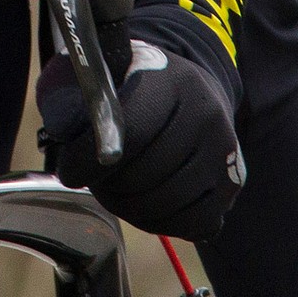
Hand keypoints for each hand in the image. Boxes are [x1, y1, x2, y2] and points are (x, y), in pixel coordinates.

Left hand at [36, 39, 244, 240]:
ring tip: (115, 192)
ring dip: (132, 208)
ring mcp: (225, 150)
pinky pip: (195, 222)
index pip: (130, 129)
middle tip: (93, 183)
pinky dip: (163, 223)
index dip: (91, 159)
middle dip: (110, 187)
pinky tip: (145, 206)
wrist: (192, 90)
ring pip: (170, 202)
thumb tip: (64, 130)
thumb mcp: (106, 74)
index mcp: (172, 79)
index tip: (69, 172)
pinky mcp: (233, 182)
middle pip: (149, 172)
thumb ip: (80, 94)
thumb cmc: (137, 85)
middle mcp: (206, 113)